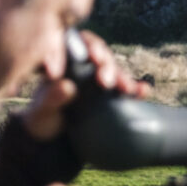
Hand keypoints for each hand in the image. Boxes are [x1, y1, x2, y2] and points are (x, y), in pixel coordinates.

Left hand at [24, 31, 149, 141]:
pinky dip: (137, 88)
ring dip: (123, 77)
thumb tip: (67, 86)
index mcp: (64, 62)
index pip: (79, 43)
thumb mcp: (42, 110)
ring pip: (115, 70)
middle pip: (100, 55)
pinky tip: (144, 91)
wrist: (52, 142)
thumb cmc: (43, 119)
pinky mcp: (111, 97)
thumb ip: (51, 98)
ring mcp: (99, 81)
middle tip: (106, 82)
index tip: (94, 58)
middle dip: (107, 64)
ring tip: (127, 89)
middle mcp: (84, 67)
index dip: (90, 46)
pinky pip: (127, 88)